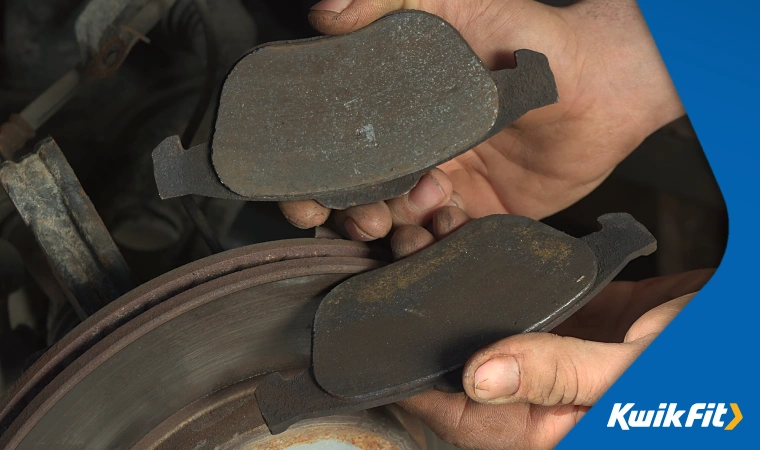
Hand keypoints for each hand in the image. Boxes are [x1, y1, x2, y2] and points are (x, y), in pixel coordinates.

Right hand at [280, 0, 682, 236]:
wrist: (598, 81)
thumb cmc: (526, 36)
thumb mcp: (452, 6)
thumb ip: (386, 2)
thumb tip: (324, 11)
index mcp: (395, 116)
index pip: (337, 157)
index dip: (314, 185)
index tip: (311, 201)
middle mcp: (414, 155)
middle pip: (361, 203)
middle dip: (357, 218)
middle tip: (373, 216)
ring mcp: (447, 186)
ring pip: (399, 229)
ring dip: (396, 236)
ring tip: (418, 218)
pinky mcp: (481, 213)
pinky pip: (445, 244)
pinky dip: (437, 245)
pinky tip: (449, 224)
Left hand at [389, 207, 712, 449]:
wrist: (734, 317)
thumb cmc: (704, 364)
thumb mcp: (631, 373)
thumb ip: (556, 373)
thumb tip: (479, 377)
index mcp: (556, 429)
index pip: (468, 421)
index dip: (423, 394)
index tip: (386, 359)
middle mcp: (549, 400)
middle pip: (470, 383)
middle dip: (433, 350)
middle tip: (397, 306)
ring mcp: (558, 361)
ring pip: (491, 343)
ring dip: (460, 317)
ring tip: (423, 277)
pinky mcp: (573, 327)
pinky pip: (522, 314)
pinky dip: (496, 294)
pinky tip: (472, 268)